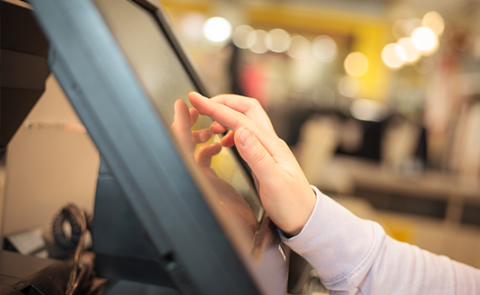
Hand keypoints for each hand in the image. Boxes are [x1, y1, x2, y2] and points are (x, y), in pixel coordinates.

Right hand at [188, 92, 315, 235]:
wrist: (305, 218)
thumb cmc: (292, 204)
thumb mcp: (273, 182)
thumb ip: (256, 156)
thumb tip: (240, 131)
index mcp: (271, 145)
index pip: (239, 119)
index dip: (215, 108)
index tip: (196, 99)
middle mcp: (270, 142)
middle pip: (246, 109)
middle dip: (222, 103)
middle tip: (201, 104)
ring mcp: (267, 149)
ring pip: (246, 120)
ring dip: (226, 116)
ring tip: (209, 124)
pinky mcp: (263, 157)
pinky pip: (245, 135)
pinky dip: (230, 131)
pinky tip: (223, 141)